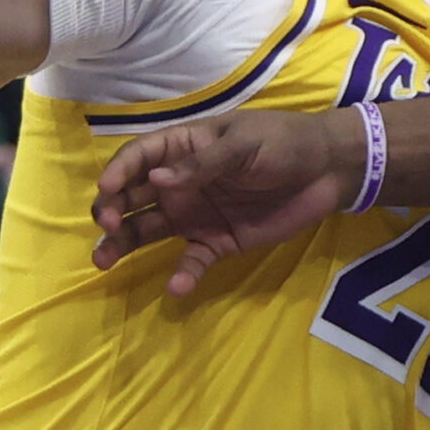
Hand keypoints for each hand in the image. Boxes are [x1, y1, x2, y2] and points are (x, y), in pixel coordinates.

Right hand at [91, 107, 361, 295]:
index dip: (118, 172)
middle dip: (111, 210)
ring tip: (103, 262)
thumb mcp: (244, 144)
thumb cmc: (282, 142)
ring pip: (147, 230)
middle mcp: (180, 183)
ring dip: (123, 244)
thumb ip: (202, 164)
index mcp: (183, 148)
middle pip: (132, 197)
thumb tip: (156, 181)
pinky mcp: (216, 242)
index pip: (139, 157)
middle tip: (108, 227)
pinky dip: (181, 275)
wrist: (327, 170)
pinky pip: (191, 261)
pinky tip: (177, 287)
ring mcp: (195, 214)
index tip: (107, 191)